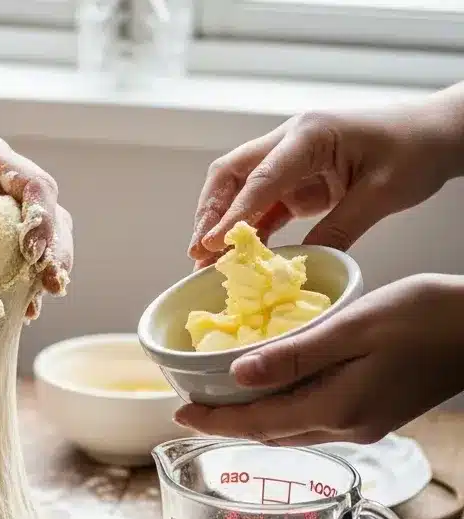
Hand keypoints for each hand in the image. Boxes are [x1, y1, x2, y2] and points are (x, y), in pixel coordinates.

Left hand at [0, 134, 73, 317]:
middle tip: (52, 283)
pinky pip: (27, 256)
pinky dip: (30, 281)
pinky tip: (26, 307)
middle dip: (56, 248)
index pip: (33, 183)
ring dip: (49, 266)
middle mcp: (5, 178)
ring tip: (43, 298)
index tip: (32, 252)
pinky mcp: (1, 233)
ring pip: (48, 233)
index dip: (41, 219)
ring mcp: (7, 206)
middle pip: (52, 210)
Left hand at [174, 274, 463, 445]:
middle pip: (268, 434)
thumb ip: (294, 355)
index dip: (213, 422)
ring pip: (290, 431)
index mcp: (335, 410)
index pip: (256, 425)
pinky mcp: (374, 416)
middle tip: (192, 407)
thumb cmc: (427, 318)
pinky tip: (273, 394)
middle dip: (227, 424)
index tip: (178, 415)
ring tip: (222, 403)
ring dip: (253, 420)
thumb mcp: (354, 327)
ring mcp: (362, 426)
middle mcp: (345, 429)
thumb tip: (236, 375)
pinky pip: (312, 422)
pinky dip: (282, 412)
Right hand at [188, 92, 463, 267]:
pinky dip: (244, 231)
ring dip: (220, 223)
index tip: (211, 244)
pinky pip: (260, 205)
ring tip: (205, 260)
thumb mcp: (381, 195)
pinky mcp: (297, 181)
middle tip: (198, 252)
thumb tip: (296, 267)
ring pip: (238, 189)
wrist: (436, 134)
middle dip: (209, 213)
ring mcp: (291, 161)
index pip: (260, 177)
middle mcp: (291, 142)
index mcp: (311, 135)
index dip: (233, 214)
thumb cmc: (416, 150)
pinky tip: (236, 256)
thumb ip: (338, 229)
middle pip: (231, 174)